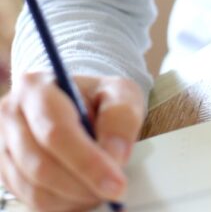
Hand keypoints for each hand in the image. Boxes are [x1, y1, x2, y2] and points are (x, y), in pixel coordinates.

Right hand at [0, 72, 143, 210]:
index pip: (57, 132)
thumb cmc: (98, 98)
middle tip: (114, 191)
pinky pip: (32, 201)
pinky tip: (83, 192)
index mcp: (35, 88)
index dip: (87, 162)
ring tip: (100, 189)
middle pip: (41, 165)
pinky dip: (62, 204)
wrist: (78, 104)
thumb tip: (114, 157)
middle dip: (82, 185)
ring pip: (35, 189)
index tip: (116, 184)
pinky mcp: (6, 174)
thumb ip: (121, 118)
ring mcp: (4, 147)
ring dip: (73, 198)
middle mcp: (11, 116)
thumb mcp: (120, 93)